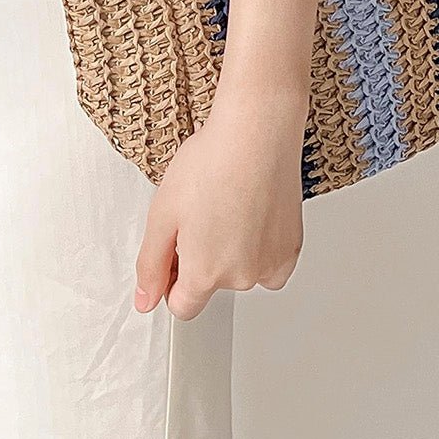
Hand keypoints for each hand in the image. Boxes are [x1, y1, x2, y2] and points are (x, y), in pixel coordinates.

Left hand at [133, 89, 306, 320]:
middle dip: (201, 258)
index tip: (174, 251)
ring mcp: (270, 264)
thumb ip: (150, 264)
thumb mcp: (162, 212)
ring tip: (227, 206)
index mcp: (205, 273)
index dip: (171, 280)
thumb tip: (145, 300)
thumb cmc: (212, 162)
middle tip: (202, 212)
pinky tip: (251, 215)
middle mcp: (241, 277)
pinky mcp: (292, 248)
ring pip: (241, 273)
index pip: (182, 306)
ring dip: (232, 252)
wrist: (257, 133)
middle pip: (212, 285)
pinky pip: (269, 264)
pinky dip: (259, 247)